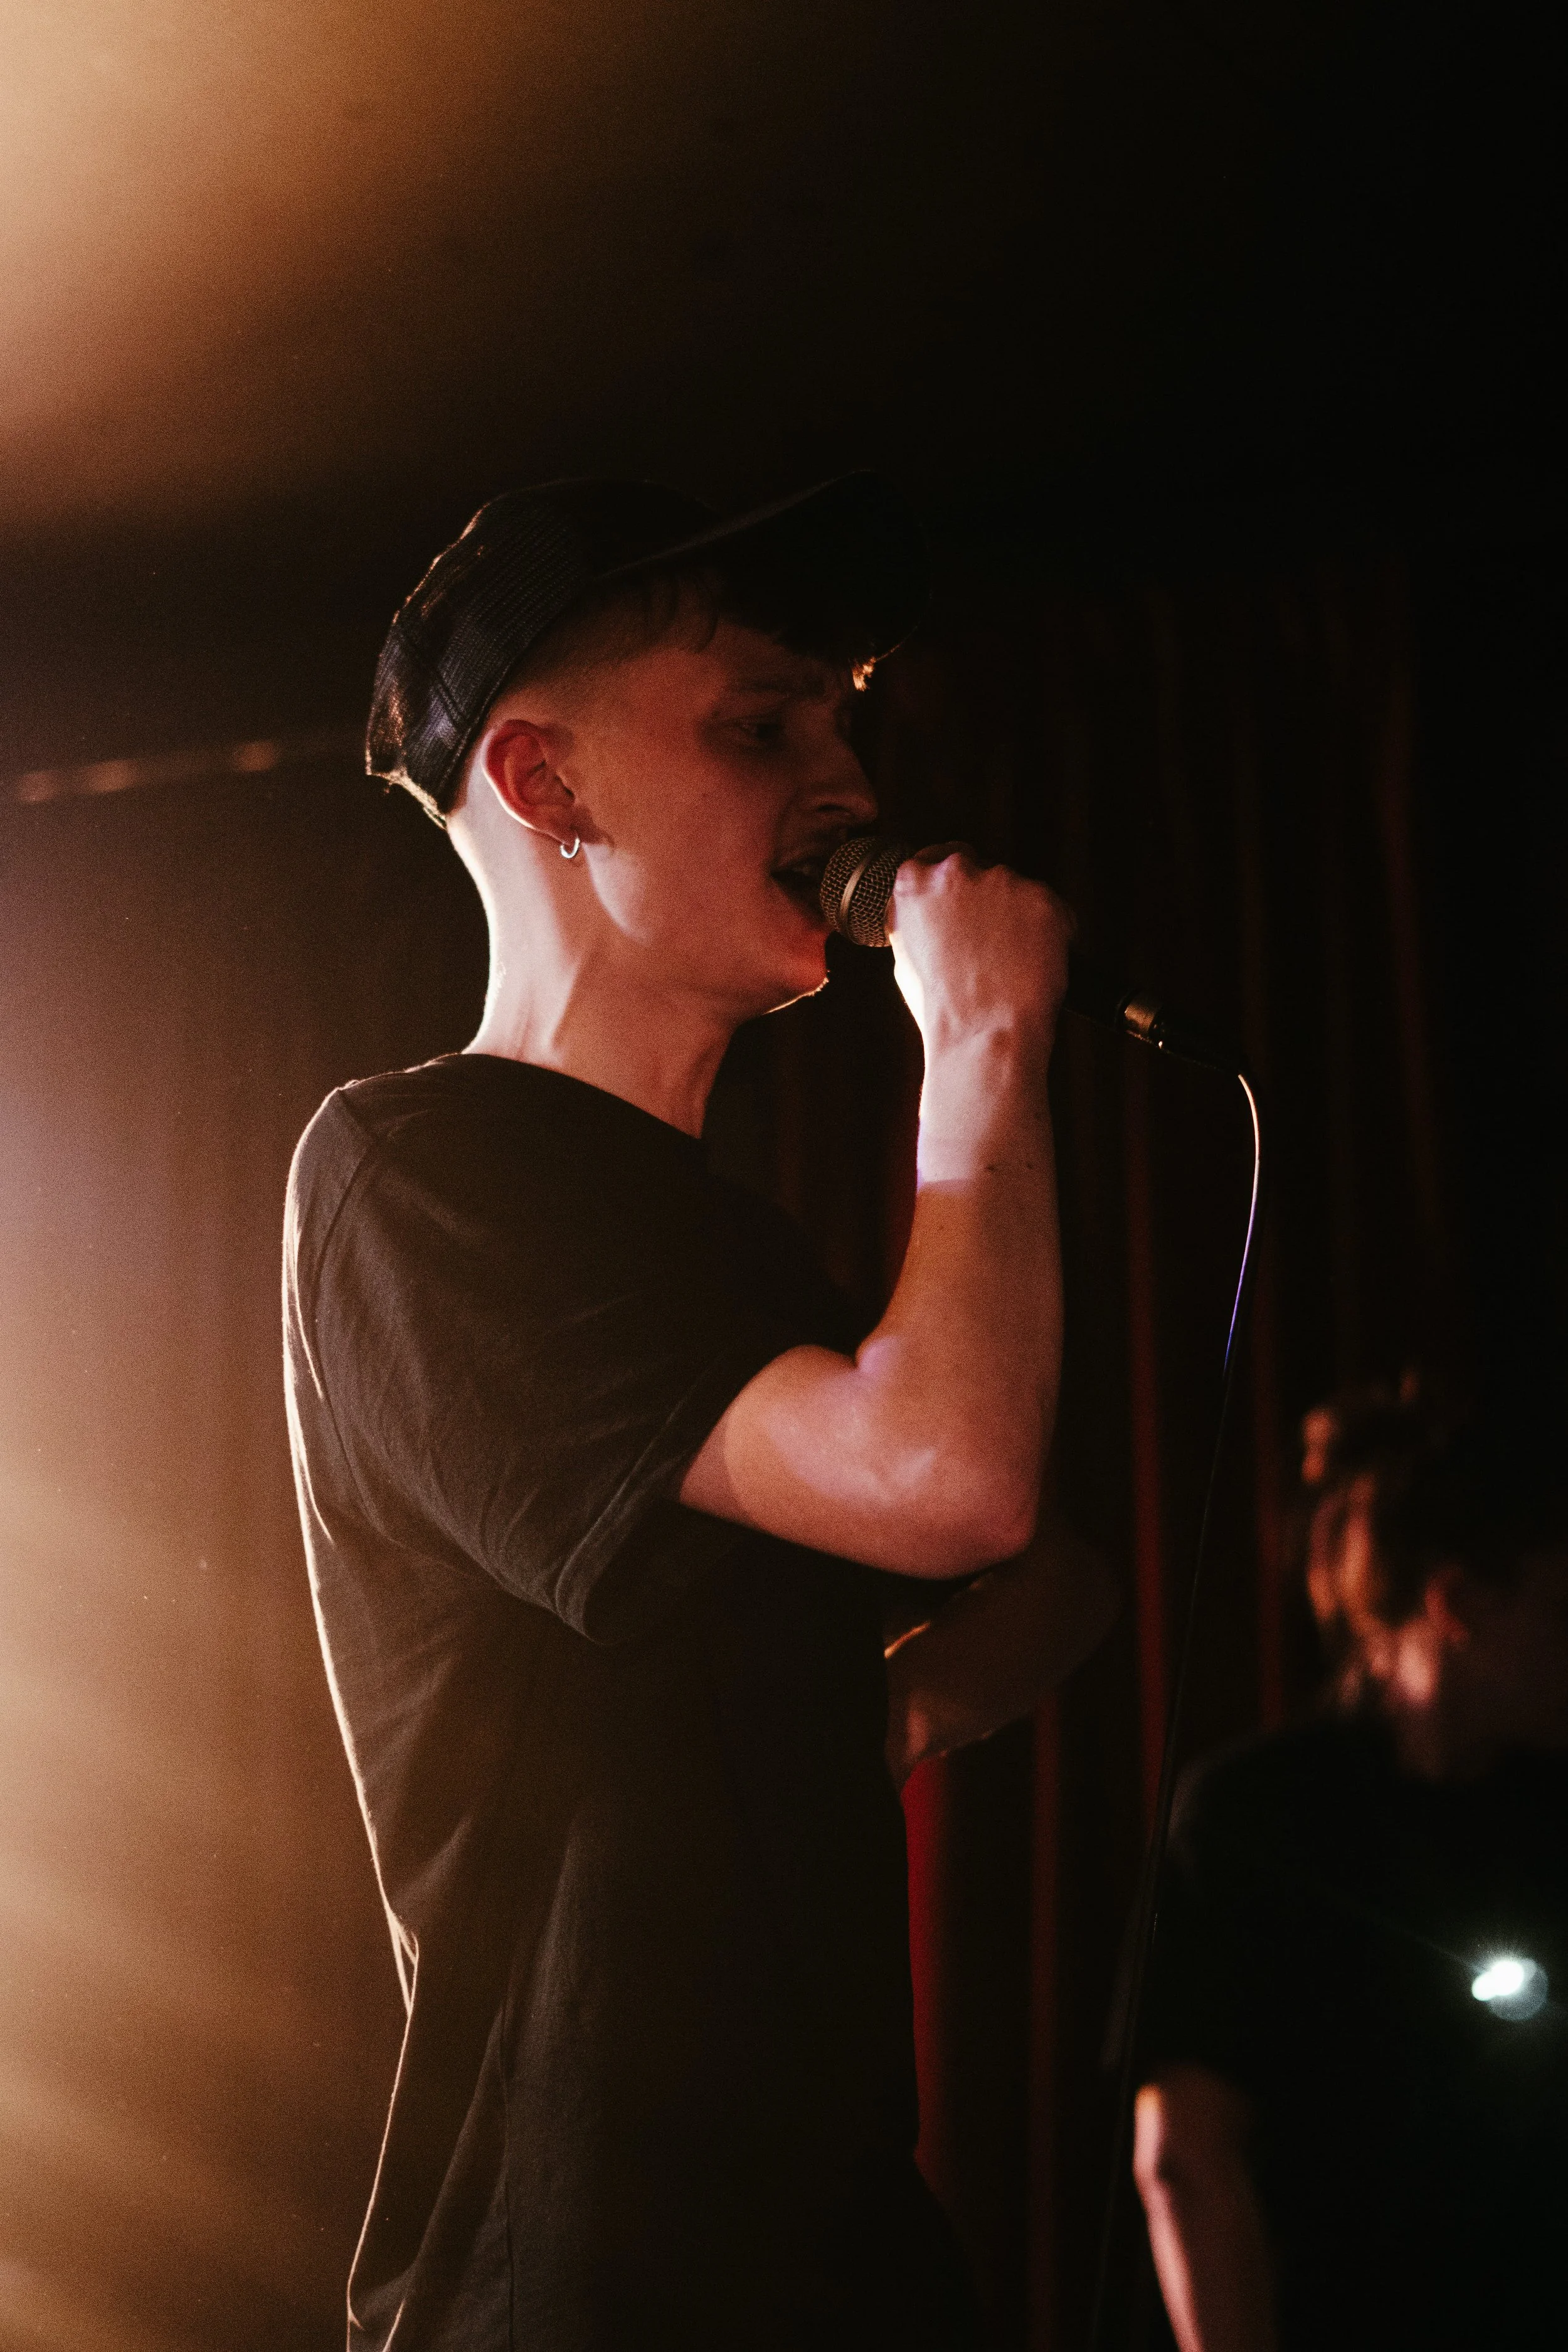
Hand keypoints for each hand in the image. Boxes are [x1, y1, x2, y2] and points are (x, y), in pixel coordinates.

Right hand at [887, 848, 1073, 1062]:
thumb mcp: (908, 960)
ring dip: (1020, 918)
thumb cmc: (945, 1010)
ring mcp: (1001, 881)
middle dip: (988, 898)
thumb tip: (936, 916)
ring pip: (1018, 891)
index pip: (935, 859)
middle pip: (980, 868)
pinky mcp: (1042, 897)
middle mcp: (956, 873)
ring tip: (1013, 965)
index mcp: (914, 885)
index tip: (964, 896)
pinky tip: (1036, 965)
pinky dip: (1052, 932)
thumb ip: (920, 923)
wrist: (986, 1034)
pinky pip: (1052, 910)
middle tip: (992, 942)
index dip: (952, 881)